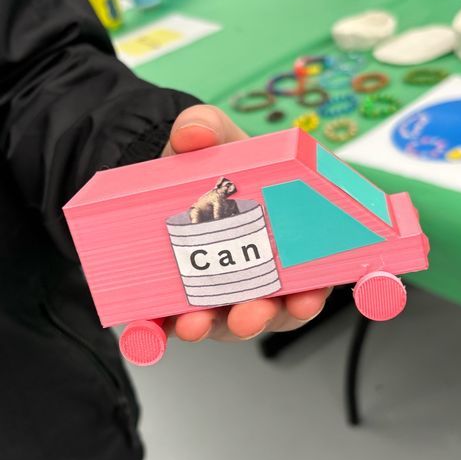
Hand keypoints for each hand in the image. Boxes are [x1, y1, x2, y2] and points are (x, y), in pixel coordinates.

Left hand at [161, 105, 330, 343]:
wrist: (162, 176)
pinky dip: (159, 332)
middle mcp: (257, 275)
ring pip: (222, 322)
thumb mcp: (212, 138)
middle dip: (261, 317)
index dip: (312, 294)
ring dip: (211, 327)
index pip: (310, 278)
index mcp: (285, 241)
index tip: (307, 298)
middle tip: (251, 313)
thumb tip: (196, 131)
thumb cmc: (209, 163)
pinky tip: (148, 330)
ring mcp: (218, 293)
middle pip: (270, 311)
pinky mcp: (176, 301)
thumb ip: (206, 127)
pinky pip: (169, 325)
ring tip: (195, 323)